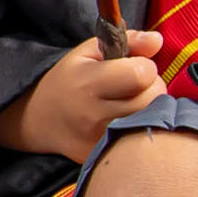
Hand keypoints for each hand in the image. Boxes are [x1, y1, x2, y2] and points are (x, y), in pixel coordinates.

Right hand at [0, 32, 167, 161]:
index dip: (145, 66)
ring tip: (133, 102)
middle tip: (136, 86)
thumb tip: (158, 41)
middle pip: (152, 99)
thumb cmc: (68, 80)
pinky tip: (128, 120)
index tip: (135, 66)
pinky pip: (140, 138)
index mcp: (88, 83)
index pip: (141, 74)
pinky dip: (141, 127)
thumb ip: (127, 42)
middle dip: (151, 87)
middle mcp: (93, 115)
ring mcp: (99, 140)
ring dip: (150, 108)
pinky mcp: (104, 155)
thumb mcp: (88, 52)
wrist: (39, 120)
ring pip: (151, 120)